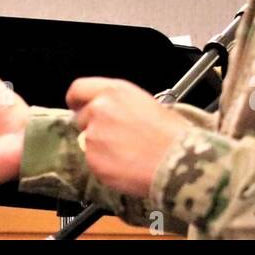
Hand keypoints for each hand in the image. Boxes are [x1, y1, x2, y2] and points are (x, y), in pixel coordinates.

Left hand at [67, 78, 190, 198]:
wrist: (178, 162)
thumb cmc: (172, 134)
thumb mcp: (146, 103)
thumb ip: (119, 104)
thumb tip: (111, 112)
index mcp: (114, 91)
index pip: (78, 89)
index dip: (77, 101)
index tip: (78, 107)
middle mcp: (99, 109)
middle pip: (82, 118)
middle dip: (94, 128)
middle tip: (116, 138)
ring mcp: (94, 136)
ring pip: (88, 142)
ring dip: (102, 148)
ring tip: (129, 153)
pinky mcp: (93, 160)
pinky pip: (94, 162)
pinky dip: (106, 166)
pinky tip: (127, 165)